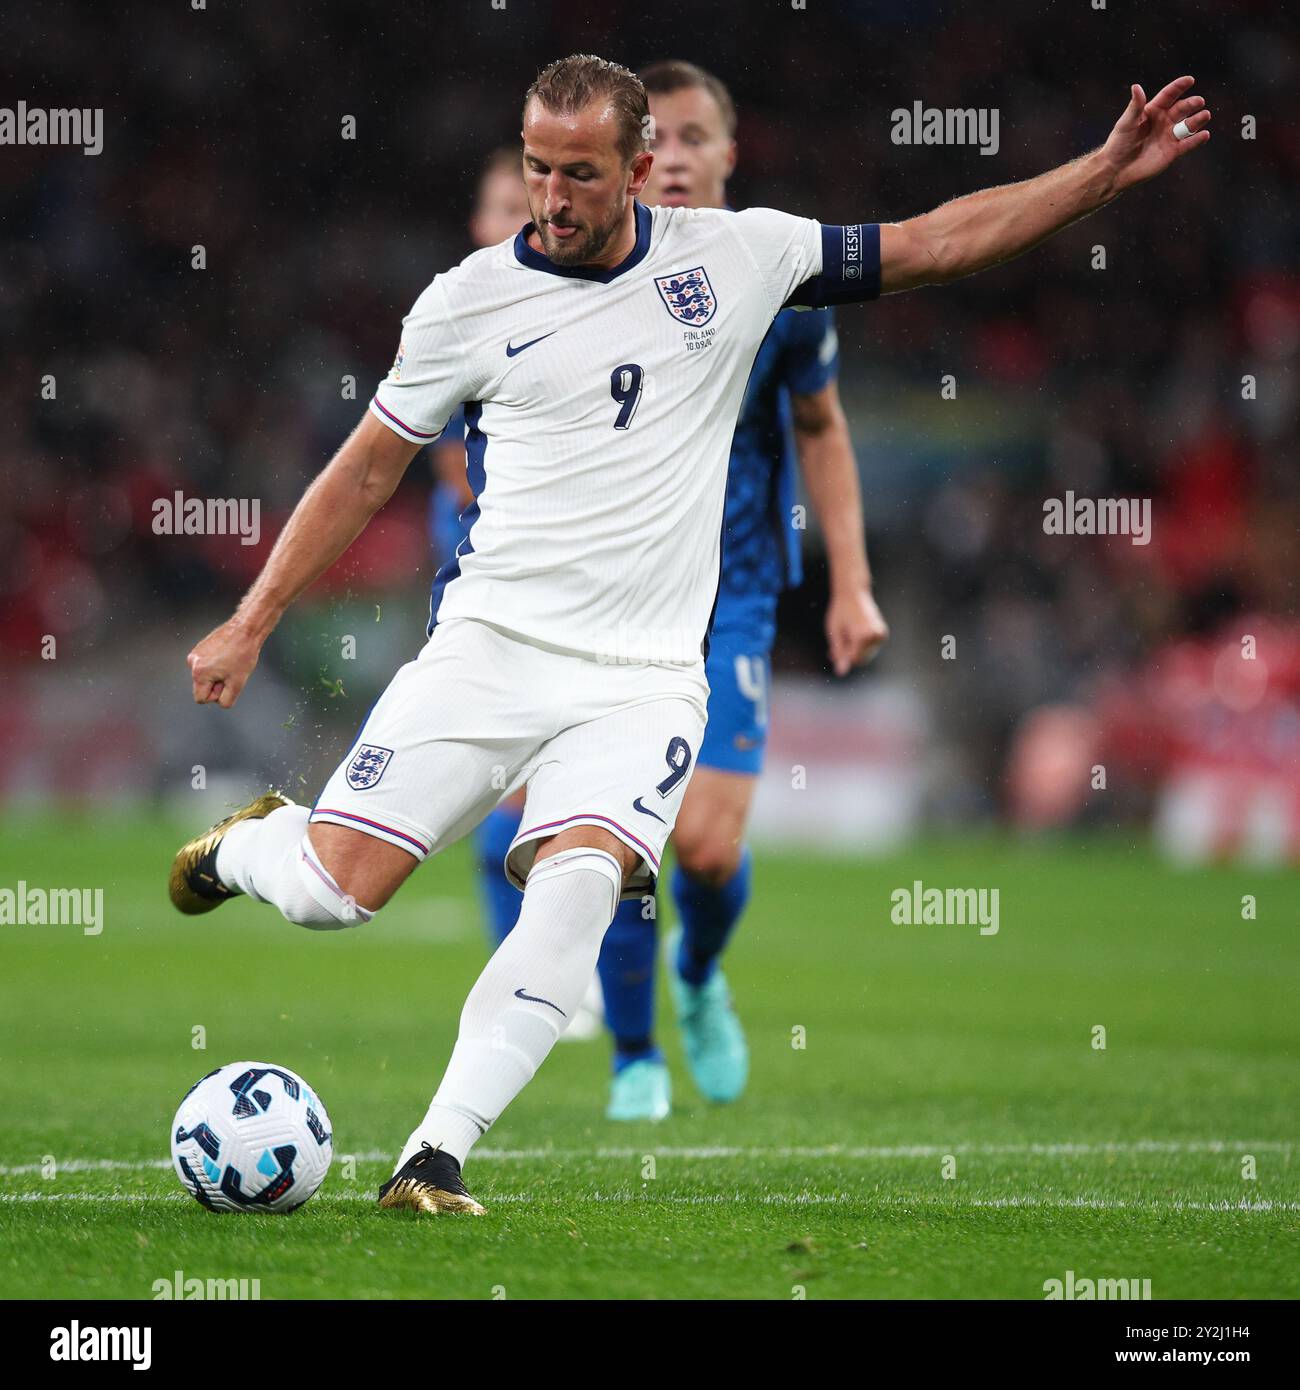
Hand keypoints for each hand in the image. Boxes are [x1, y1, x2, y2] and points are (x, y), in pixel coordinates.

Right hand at [188, 617, 262, 707]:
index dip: (216, 695)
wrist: (245, 630)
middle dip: (217, 684)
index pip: (201, 698)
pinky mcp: (201, 647)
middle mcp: (193, 662)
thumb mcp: (238, 683)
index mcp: (199, 673)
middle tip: (231, 672)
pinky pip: (207, 665)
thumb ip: (226, 699)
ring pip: (206, 676)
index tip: (227, 683)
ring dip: (218, 674)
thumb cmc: (243, 654)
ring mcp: (196, 653)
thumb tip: (219, 701)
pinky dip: (217, 664)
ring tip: (231, 662)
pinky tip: (228, 655)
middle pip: (202, 687)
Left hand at [826, 585, 888, 676]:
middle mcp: (876, 635)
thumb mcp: (834, 633)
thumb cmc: (840, 611)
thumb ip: (839, 654)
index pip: (853, 660)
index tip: (832, 650)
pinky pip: (870, 649)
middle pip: (861, 659)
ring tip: (847, 636)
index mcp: (863, 635)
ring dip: (855, 651)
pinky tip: (854, 634)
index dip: (841, 657)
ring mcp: (881, 635)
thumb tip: (841, 673)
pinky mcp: (882, 634)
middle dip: (848, 655)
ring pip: (866, 656)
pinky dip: (861, 646)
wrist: (853, 592)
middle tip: (838, 642)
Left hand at [1101, 76, 1210, 191]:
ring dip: (1198, 119)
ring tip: (1205, 115)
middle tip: (1199, 102)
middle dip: (1192, 104)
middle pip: (1182, 108)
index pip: (1169, 95)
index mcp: (1153, 111)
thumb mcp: (1126, 123)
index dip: (1179, 87)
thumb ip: (1135, 106)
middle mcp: (1163, 121)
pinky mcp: (1172, 152)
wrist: (1116, 170)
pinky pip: (1188, 144)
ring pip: (1188, 125)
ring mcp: (1169, 136)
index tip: (1190, 80)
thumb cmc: (1118, 145)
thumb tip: (1136, 86)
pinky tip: (1204, 135)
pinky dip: (1197, 139)